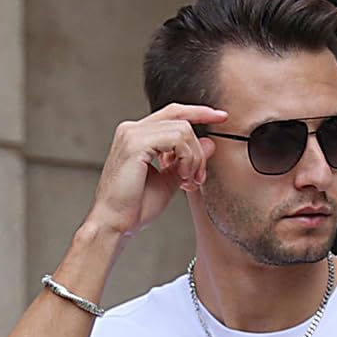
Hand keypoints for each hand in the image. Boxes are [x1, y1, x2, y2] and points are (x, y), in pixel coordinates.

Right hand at [85, 103, 228, 241]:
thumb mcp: (168, 182)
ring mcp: (132, 133)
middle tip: (199, 178)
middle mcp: (133, 129)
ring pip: (182, 129)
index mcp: (138, 135)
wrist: (114, 224)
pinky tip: (182, 178)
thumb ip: (187, 161)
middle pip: (181, 120)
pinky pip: (176, 139)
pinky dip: (187, 159)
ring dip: (194, 158)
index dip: (198, 112)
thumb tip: (210, 143)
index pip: (173, 113)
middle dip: (198, 149)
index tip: (222, 117)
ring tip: (188, 182)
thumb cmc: (135, 208)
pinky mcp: (135, 143)